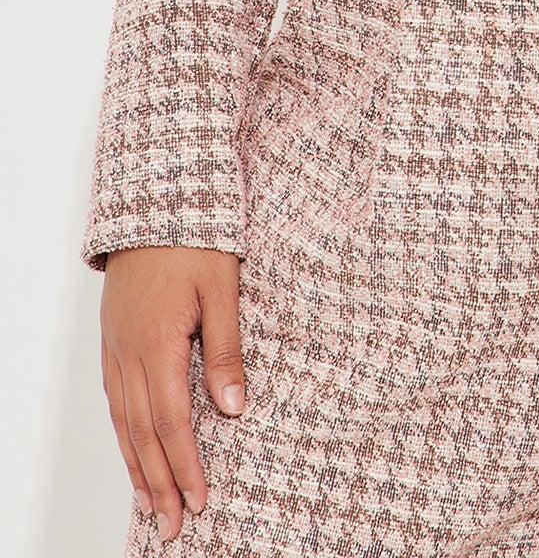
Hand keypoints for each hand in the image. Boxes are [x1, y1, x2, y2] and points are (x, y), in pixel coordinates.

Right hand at [99, 245, 246, 541]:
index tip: (201, 500)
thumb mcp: (223, 288)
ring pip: (123, 422)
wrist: (154, 204)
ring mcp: (117, 348)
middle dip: (160, 483)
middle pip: (142, 433)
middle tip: (174, 526)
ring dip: (139, 467)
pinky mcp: (114, 341)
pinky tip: (134, 453)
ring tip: (154, 505)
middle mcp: (130, 353)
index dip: (186, 465)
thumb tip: (234, 409)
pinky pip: (116, 401)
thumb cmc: (196, 239)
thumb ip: (226, 349)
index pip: (172, 421)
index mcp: (158, 342)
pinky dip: (124, 435)